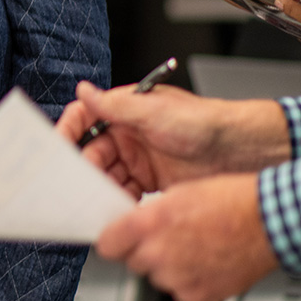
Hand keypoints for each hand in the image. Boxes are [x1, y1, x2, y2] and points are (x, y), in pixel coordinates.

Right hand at [56, 81, 288, 194]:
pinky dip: (117, 203)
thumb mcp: (156, 111)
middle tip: (76, 185)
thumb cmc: (206, 122)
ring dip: (98, 189)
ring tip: (94, 202)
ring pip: (105, 176)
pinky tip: (116, 210)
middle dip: (82, 169)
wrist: (244, 151)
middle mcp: (129, 136)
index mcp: (125, 113)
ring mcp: (140, 160)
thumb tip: (84, 90)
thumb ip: (116, 105)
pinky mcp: (152, 183)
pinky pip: (124, 194)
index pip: (85, 119)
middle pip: (91, 153)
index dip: (68, 132)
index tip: (56, 148)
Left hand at [96, 174, 280, 300]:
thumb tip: (133, 226)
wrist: (273, 221)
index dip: (115, 241)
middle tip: (171, 238)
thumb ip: (149, 215)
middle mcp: (159, 254)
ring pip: (158, 277)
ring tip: (197, 247)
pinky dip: (192, 282)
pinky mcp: (199, 296)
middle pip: (133, 262)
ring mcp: (179, 279)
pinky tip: (209, 262)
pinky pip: (182, 292)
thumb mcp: (180, 193)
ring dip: (170, 267)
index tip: (119, 240)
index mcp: (149, 224)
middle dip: (146, 252)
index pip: (107, 245)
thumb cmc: (234, 201)